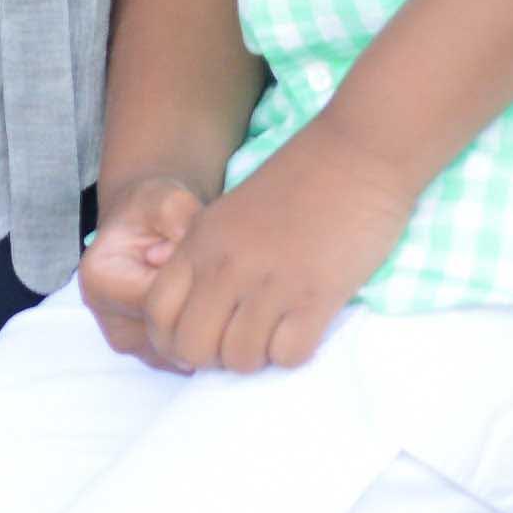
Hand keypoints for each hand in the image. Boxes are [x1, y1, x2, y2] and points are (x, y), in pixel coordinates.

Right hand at [77, 176, 202, 363]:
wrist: (142, 231)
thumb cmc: (152, 213)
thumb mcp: (164, 197)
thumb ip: (177, 213)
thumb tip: (183, 247)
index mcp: (101, 279)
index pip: (161, 301)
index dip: (194, 282)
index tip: (205, 259)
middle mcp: (107, 318)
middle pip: (171, 331)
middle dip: (202, 308)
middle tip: (218, 279)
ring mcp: (128, 343)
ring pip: (182, 350)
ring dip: (204, 325)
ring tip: (210, 291)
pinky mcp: (149, 357)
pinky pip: (187, 358)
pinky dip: (202, 337)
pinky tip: (208, 308)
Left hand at [137, 128, 413, 374]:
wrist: (356, 153)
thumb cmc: (299, 182)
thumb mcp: (231, 214)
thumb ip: (209, 257)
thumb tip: (200, 314)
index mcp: (199, 242)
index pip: (156, 312)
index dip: (173, 339)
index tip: (202, 340)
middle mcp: (225, 265)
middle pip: (192, 347)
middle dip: (214, 359)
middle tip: (241, 343)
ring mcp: (269, 282)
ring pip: (240, 358)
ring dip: (258, 357)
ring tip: (276, 334)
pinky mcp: (316, 295)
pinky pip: (288, 355)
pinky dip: (294, 353)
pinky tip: (304, 328)